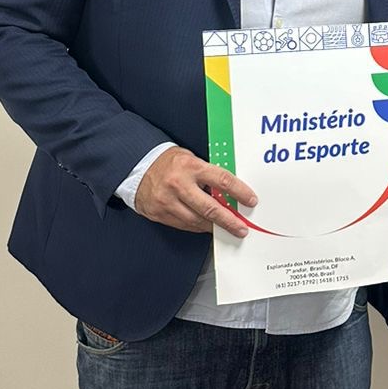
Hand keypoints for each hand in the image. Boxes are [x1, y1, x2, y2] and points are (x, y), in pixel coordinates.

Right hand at [134, 147, 257, 236]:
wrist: (137, 167)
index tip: (250, 200)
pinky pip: (184, 225)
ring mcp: (168, 200)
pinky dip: (198, 227)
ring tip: (226, 229)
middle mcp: (179, 184)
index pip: (222, 180)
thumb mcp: (191, 159)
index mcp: (190, 166)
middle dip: (229, 220)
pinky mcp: (160, 213)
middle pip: (210, 207)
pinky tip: (206, 226)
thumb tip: (231, 191)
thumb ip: (208, 174)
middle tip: (241, 227)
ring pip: (197, 220)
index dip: (239, 192)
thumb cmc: (168, 162)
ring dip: (214, 227)